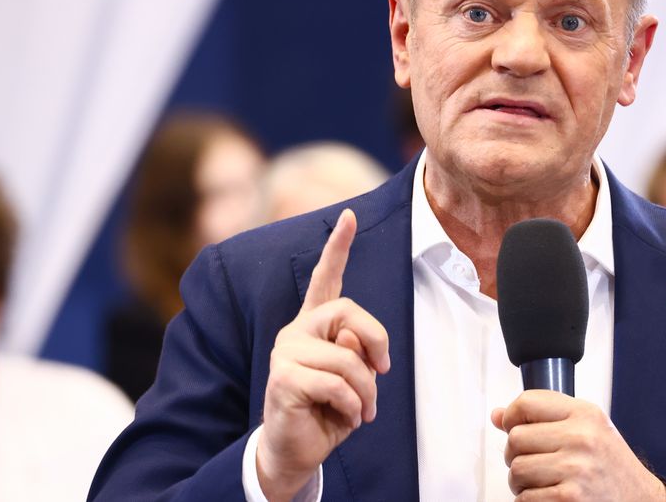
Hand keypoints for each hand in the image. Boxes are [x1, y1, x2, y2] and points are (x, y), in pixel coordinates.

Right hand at [257, 209, 390, 500]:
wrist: (298, 450)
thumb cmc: (329, 410)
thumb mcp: (355, 377)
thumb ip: (358, 350)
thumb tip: (353, 342)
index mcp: (316, 325)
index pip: (327, 279)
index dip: (338, 246)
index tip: (349, 215)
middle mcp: (297, 331)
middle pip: (349, 312)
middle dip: (377, 342)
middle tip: (382, 372)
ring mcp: (287, 352)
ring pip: (348, 358)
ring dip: (366, 391)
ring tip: (361, 410)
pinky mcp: (283, 378)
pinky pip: (337, 384)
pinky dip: (352, 406)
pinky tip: (346, 418)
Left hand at [492, 391, 665, 501]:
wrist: (640, 500)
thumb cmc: (610, 466)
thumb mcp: (587, 430)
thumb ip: (545, 419)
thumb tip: (498, 415)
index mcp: (585, 414)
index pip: (527, 402)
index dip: (512, 417)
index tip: (514, 427)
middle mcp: (582, 438)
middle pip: (515, 438)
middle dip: (516, 455)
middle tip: (533, 463)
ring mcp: (576, 469)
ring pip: (516, 470)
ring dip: (521, 482)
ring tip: (542, 483)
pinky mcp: (569, 499)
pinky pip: (525, 498)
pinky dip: (529, 501)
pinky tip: (548, 498)